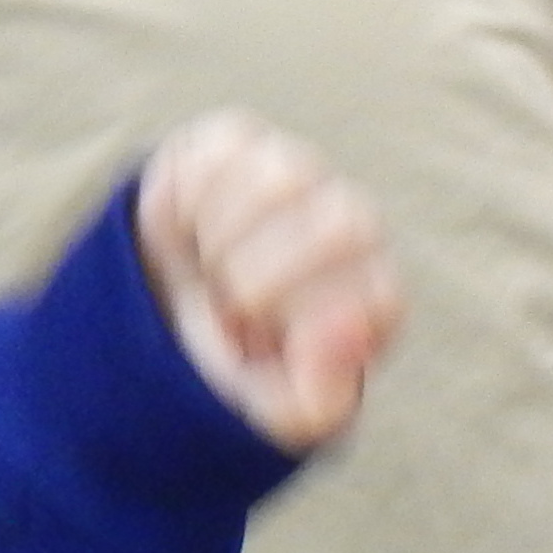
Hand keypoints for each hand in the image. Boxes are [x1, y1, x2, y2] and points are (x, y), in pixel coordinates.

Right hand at [134, 112, 402, 452]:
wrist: (171, 318)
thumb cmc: (243, 369)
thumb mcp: (281, 412)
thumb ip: (322, 398)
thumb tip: (346, 328)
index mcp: (379, 295)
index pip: (382, 294)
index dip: (311, 320)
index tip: (266, 343)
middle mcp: (355, 226)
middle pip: (338, 226)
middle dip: (264, 282)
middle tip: (234, 314)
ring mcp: (302, 175)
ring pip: (279, 181)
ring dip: (226, 244)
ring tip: (214, 276)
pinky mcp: (241, 140)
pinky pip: (220, 157)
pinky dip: (191, 205)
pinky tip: (193, 236)